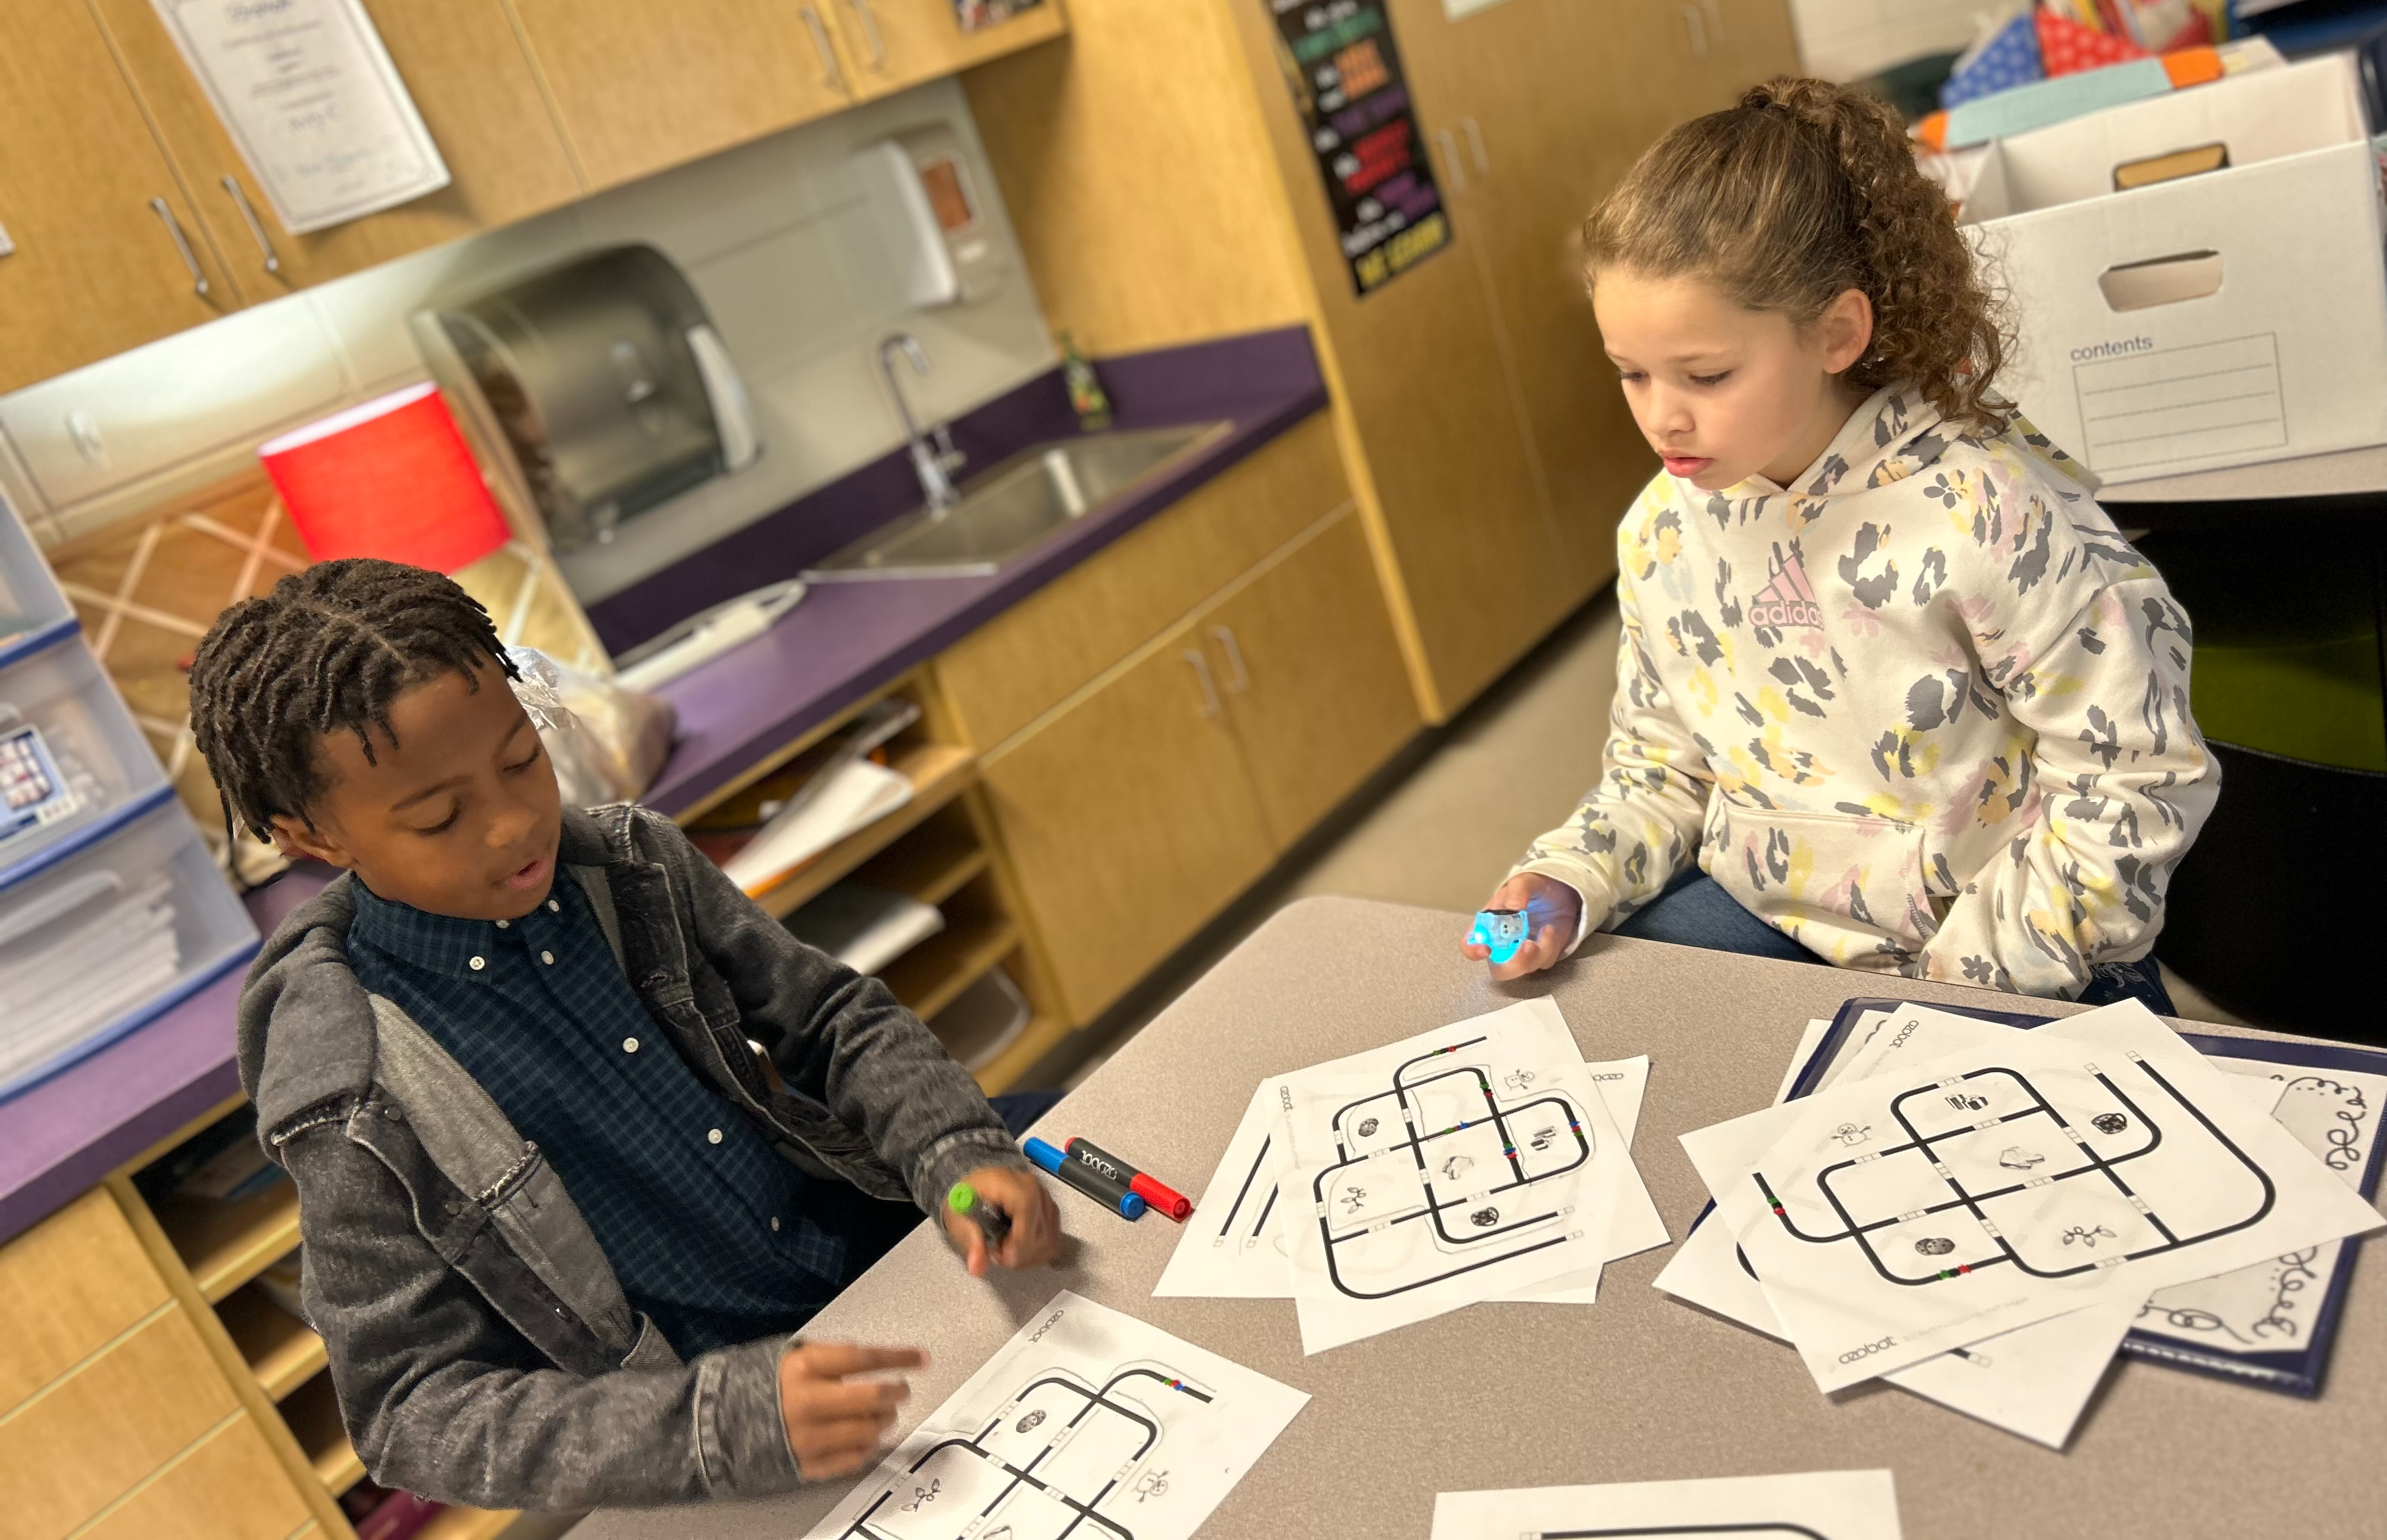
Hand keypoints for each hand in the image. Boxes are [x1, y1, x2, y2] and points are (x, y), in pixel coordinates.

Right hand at [777, 1342, 922, 1478]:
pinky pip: (854, 1458)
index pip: (863, 1359)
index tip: (921, 1358)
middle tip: (902, 1390)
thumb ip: (833, 1356)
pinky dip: (868, 1447)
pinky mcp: (809, 1465)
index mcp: (805, 1368)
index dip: (899, 1357)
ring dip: (885, 1421)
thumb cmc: (771, 1385)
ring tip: (884, 1414)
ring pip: (869, 1430)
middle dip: (897, 1392)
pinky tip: (866, 1437)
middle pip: (872, 1398)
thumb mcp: (795, 1356)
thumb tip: (879, 1360)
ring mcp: (809, 1438)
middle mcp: (808, 1402)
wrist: (728, 1423)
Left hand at [939, 1164, 1060, 1276]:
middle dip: (1019, 1252)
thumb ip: (969, 1240)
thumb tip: (977, 1267)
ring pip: (1048, 1239)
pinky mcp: (1051, 1212)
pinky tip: (1018, 1249)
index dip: (1021, 1236)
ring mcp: (1045, 1199)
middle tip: (996, 1254)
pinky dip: (1036, 1253)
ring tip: (1005, 1250)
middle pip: (1040, 1227)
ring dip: (1027, 1255)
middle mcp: (1032, 1186)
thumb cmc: (966, 1201)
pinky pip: (1053, 1241)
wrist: (977, 1191)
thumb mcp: (958, 1219)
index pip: (1026, 1205)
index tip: (1006, 1257)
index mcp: (1005, 1181)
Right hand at [1459, 873, 1581, 980]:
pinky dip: (1550, 948)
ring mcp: (1521, 953)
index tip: (1486, 949)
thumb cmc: (1533, 887)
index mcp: (1487, 925)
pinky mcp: (1540, 956)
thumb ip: (1518, 889)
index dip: (1473, 951)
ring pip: (1525, 969)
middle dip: (1514, 964)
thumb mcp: (1525, 881)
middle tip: (1528, 945)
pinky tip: (1551, 930)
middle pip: (1499, 970)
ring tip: (1548, 929)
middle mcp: (1501, 944)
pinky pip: (1544, 962)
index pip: (1469, 945)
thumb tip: (1514, 904)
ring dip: (1538, 953)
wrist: (1559, 893)